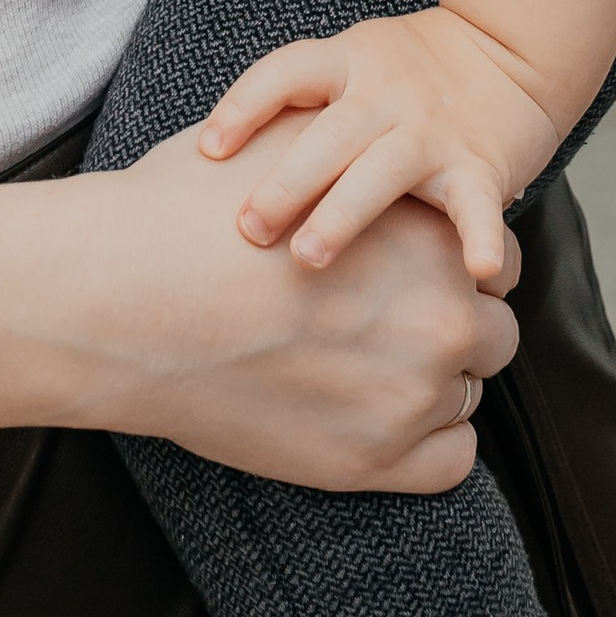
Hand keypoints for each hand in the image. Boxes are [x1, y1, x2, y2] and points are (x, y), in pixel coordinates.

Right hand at [0, 119, 521, 492]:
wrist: (122, 299)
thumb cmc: (189, 216)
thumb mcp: (290, 153)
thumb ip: (357, 167)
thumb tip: (377, 163)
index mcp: (422, 230)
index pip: (490, 253)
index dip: (448, 262)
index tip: (412, 272)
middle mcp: (438, 312)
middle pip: (493, 328)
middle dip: (449, 321)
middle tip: (390, 321)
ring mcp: (411, 394)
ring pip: (468, 391)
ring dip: (434, 380)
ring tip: (368, 367)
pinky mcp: (373, 462)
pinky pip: (450, 460)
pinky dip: (423, 442)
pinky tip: (371, 416)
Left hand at [196, 10, 558, 285]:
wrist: (508, 54)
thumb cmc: (407, 71)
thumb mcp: (348, 65)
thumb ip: (297, 107)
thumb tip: (206, 166)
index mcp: (348, 62)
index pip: (286, 73)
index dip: (244, 107)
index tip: (210, 151)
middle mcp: (385, 91)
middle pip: (327, 134)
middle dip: (284, 182)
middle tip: (247, 228)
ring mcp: (431, 129)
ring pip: (381, 170)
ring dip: (342, 214)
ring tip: (308, 257)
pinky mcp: (479, 165)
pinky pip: (477, 205)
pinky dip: (479, 238)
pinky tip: (475, 272)